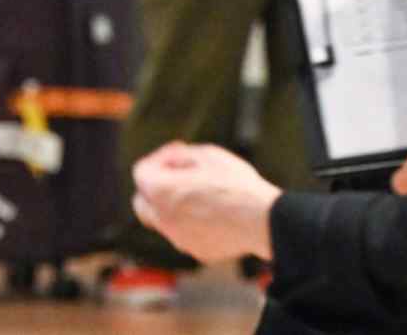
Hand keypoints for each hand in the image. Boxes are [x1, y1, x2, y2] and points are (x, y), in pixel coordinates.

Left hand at [131, 142, 280, 263]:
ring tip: (201, 194)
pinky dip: (192, 225)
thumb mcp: (208, 154)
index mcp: (161, 192)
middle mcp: (164, 220)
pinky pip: (186, 235)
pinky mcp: (198, 251)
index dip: (158, 160)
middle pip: (143, 203)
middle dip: (154, 189)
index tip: (176, 156)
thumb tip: (172, 161)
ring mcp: (180, 239)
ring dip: (173, 207)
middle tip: (177, 178)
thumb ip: (181, 155)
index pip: (141, 173)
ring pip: (164, 222)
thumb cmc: (237, 186)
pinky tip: (214, 214)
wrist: (264, 221)